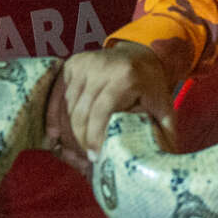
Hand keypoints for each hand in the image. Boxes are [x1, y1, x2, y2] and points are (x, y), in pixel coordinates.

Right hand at [47, 42, 174, 170]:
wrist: (140, 54)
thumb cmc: (151, 86)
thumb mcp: (163, 107)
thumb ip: (163, 134)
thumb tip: (156, 163)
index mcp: (125, 77)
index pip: (102, 111)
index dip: (95, 137)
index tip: (94, 156)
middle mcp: (101, 66)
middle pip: (82, 111)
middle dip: (80, 139)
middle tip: (85, 157)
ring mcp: (84, 63)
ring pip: (68, 105)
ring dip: (68, 131)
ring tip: (75, 150)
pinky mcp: (72, 64)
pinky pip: (58, 95)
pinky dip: (55, 116)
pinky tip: (55, 135)